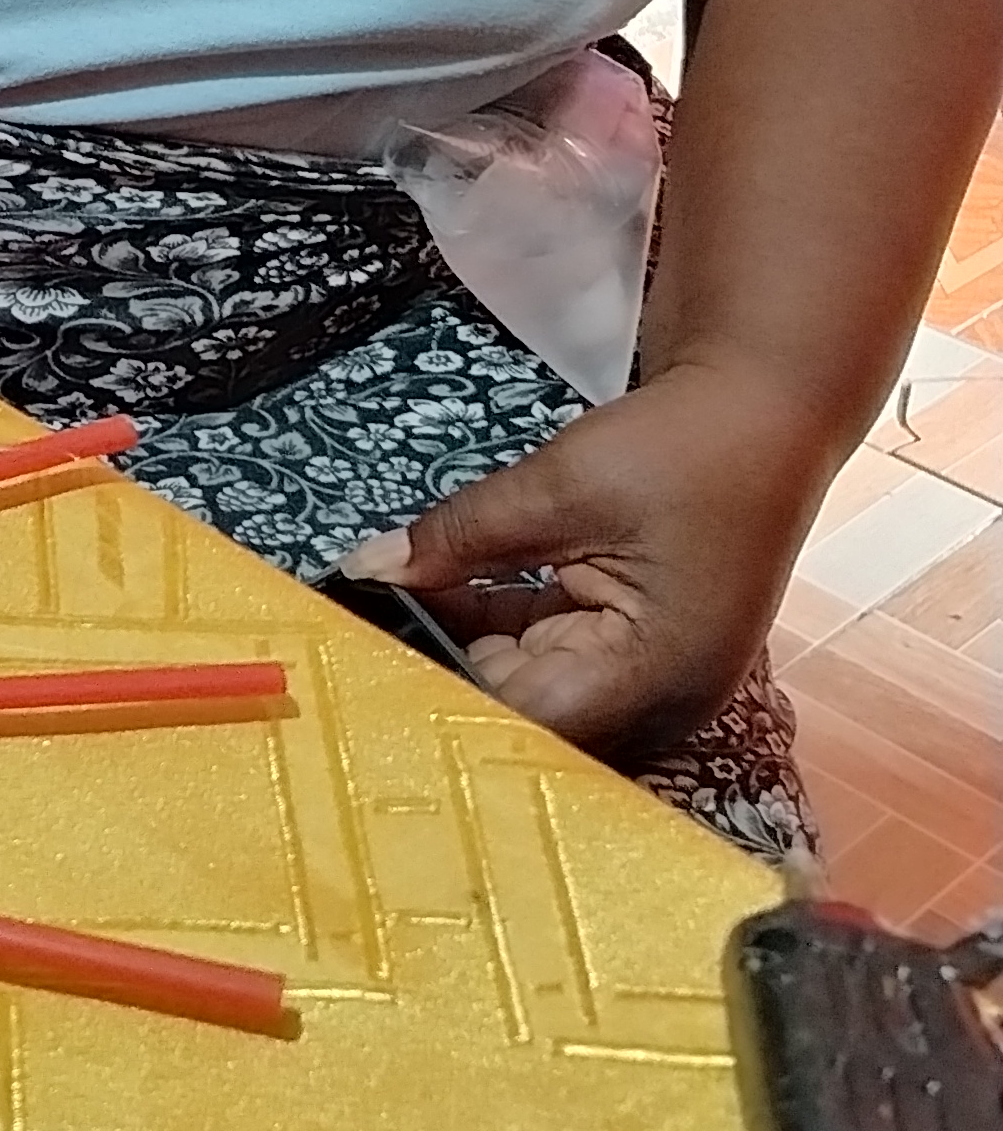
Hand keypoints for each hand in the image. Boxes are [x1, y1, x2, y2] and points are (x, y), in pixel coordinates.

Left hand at [342, 357, 835, 765]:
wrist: (767, 410)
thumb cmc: (686, 448)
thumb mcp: (559, 487)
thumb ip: (459, 538)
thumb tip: (367, 570)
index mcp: (653, 679)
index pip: (523, 720)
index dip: (439, 691)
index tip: (365, 658)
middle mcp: (660, 703)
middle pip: (527, 716)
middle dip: (446, 670)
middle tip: (361, 631)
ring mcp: (653, 682)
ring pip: (532, 688)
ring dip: (467, 646)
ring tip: (390, 606)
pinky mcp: (639, 652)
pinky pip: (553, 658)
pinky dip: (501, 628)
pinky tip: (441, 591)